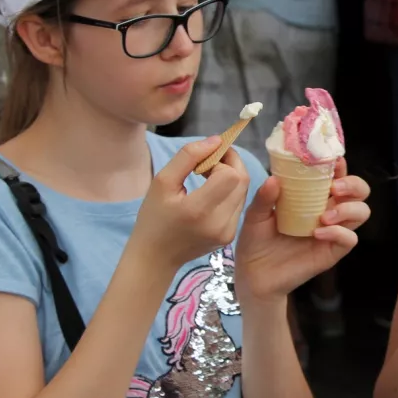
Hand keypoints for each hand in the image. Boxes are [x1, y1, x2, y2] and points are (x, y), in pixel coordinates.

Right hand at [131, 136, 250, 274]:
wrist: (155, 257)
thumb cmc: (154, 217)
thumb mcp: (162, 182)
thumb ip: (188, 156)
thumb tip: (217, 140)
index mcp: (198, 210)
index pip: (230, 175)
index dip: (221, 160)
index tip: (204, 159)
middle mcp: (219, 223)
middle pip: (242, 180)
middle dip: (230, 163)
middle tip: (211, 159)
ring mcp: (228, 232)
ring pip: (244, 191)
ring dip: (231, 176)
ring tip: (208, 175)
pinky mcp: (231, 236)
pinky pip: (239, 204)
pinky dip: (230, 192)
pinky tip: (211, 192)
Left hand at [235, 155, 370, 304]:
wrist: (253, 275)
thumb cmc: (256, 242)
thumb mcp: (255, 216)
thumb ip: (264, 197)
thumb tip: (274, 179)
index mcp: (313, 197)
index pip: (336, 176)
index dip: (340, 166)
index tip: (333, 161)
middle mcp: (328, 210)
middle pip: (360, 191)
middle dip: (354, 185)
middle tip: (334, 188)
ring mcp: (333, 231)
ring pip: (361, 212)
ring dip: (349, 209)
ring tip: (325, 216)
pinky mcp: (332, 251)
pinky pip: (350, 239)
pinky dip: (338, 233)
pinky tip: (318, 234)